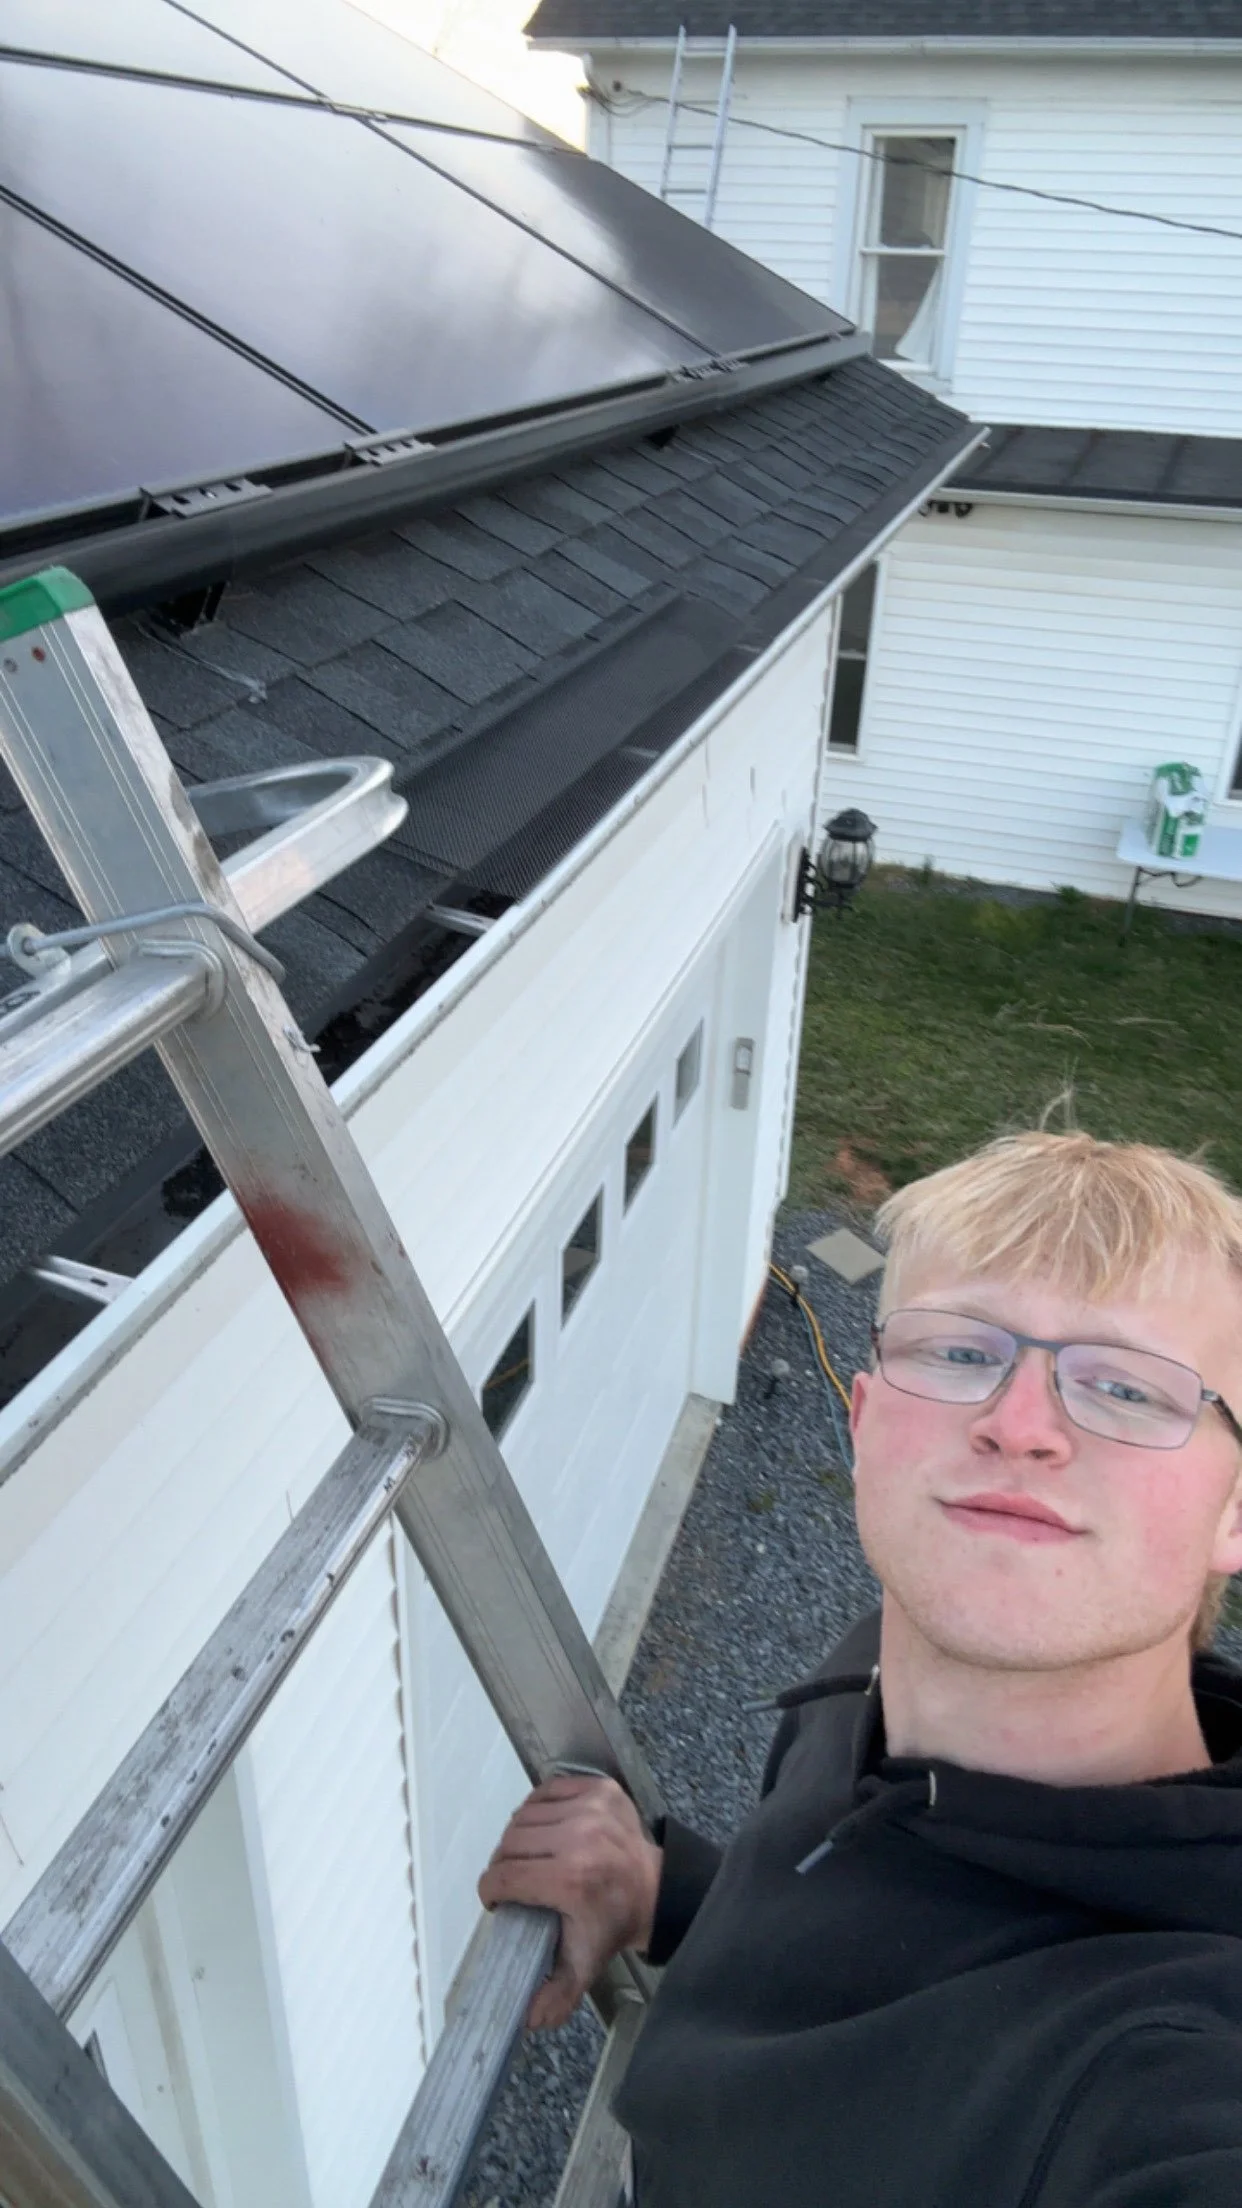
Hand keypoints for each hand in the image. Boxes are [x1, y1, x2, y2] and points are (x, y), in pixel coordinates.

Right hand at [479, 1775, 662, 2029]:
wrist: (653, 1890)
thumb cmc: (610, 1924)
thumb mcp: (582, 1966)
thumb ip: (554, 1997)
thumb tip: (527, 2020)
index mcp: (571, 1880)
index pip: (504, 1877)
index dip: (492, 1891)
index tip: (497, 1900)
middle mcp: (580, 1838)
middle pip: (509, 1844)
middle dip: (503, 1865)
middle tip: (513, 1881)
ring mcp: (591, 1809)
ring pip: (524, 1815)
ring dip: (519, 1837)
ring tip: (530, 1857)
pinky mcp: (599, 1788)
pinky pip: (547, 1790)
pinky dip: (539, 1808)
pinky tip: (546, 1830)